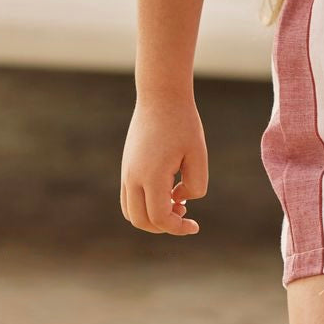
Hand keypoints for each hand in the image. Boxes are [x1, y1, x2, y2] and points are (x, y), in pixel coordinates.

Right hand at [120, 97, 207, 235]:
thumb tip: (180, 200)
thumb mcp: (198, 154)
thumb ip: (195, 184)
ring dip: (152, 217)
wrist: (161, 96)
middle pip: (141, 221)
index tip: (195, 225)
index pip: (160, 218)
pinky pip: (129, 197)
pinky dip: (145, 204)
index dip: (178, 228)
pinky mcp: (127, 166)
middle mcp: (133, 177)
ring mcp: (126, 172)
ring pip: (131, 212)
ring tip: (176, 201)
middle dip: (164, 226)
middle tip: (185, 213)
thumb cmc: (183, 123)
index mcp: (151, 175)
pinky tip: (167, 189)